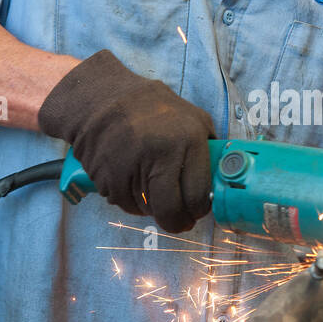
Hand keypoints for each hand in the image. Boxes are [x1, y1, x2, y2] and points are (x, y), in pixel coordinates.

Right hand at [38, 49, 214, 232]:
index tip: (197, 211)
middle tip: (179, 222)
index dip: (199, 210)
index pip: (197, 196)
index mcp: (188, 140)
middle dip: (178, 223)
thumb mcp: (193, 117)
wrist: (102, 98)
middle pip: (171, 211)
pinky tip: (133, 183)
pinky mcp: (107, 177)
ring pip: (146, 211)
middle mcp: (160, 155)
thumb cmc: (153, 108)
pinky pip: (124, 204)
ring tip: (152, 189)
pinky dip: (130, 201)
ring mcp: (131, 168)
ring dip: (152, 208)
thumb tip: (220, 179)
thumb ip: (209, 147)